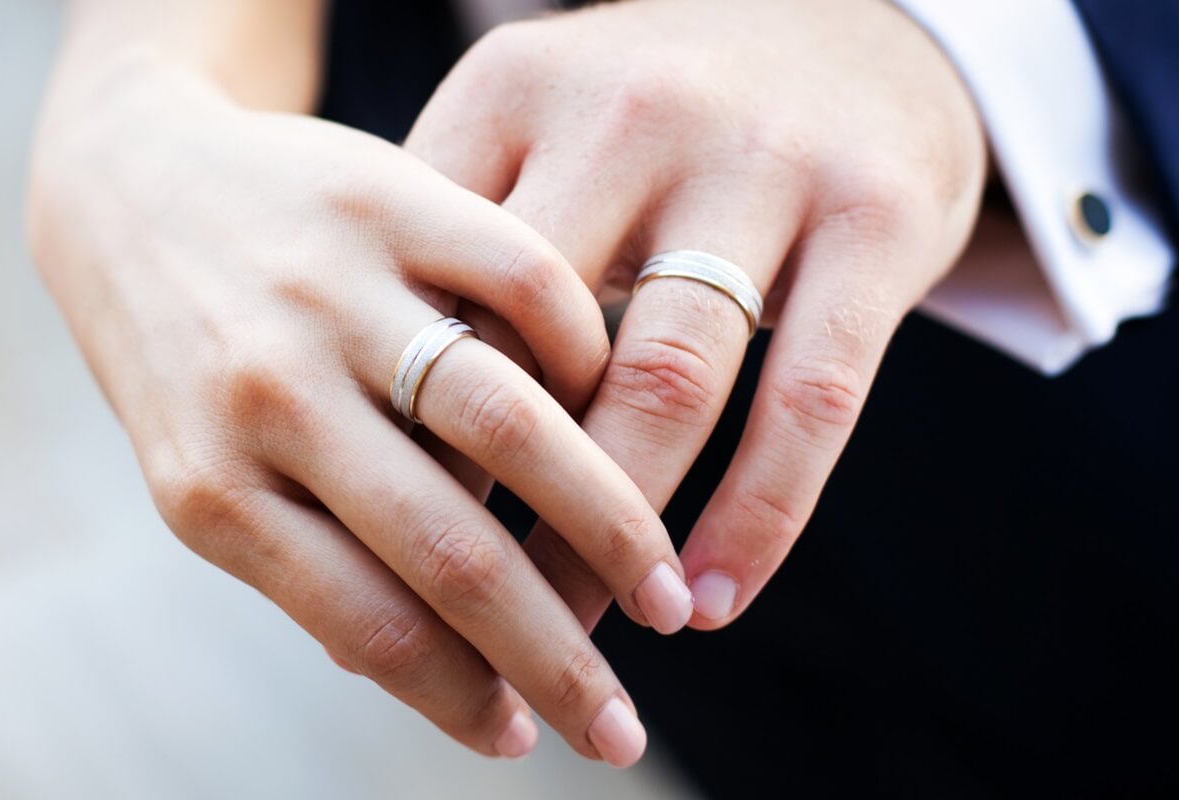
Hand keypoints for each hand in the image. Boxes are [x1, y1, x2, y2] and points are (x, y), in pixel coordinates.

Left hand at [28, 51, 686, 765]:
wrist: (130, 185)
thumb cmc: (181, 357)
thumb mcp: (200, 468)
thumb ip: (302, 556)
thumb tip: (437, 675)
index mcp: (212, 485)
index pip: (368, 624)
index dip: (462, 700)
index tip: (528, 739)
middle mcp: (271, 391)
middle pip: (450, 551)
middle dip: (558, 657)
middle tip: (624, 728)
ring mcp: (333, 291)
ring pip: (510, 426)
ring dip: (610, 529)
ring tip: (667, 595)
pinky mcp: (387, 197)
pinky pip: (528, 287)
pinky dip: (591, 362)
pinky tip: (616, 416)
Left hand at [407, 0, 985, 629]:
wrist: (848, 19)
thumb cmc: (645, 125)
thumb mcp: (530, 142)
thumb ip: (449, 267)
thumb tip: (357, 470)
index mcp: (511, 94)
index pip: (432, 293)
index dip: (397, 434)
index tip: (371, 546)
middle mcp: (627, 113)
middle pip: (532, 346)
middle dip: (493, 505)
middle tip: (463, 624)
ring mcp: (758, 158)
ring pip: (666, 379)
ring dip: (615, 537)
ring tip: (582, 638)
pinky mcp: (876, 212)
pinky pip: (810, 394)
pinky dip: (759, 513)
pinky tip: (714, 599)